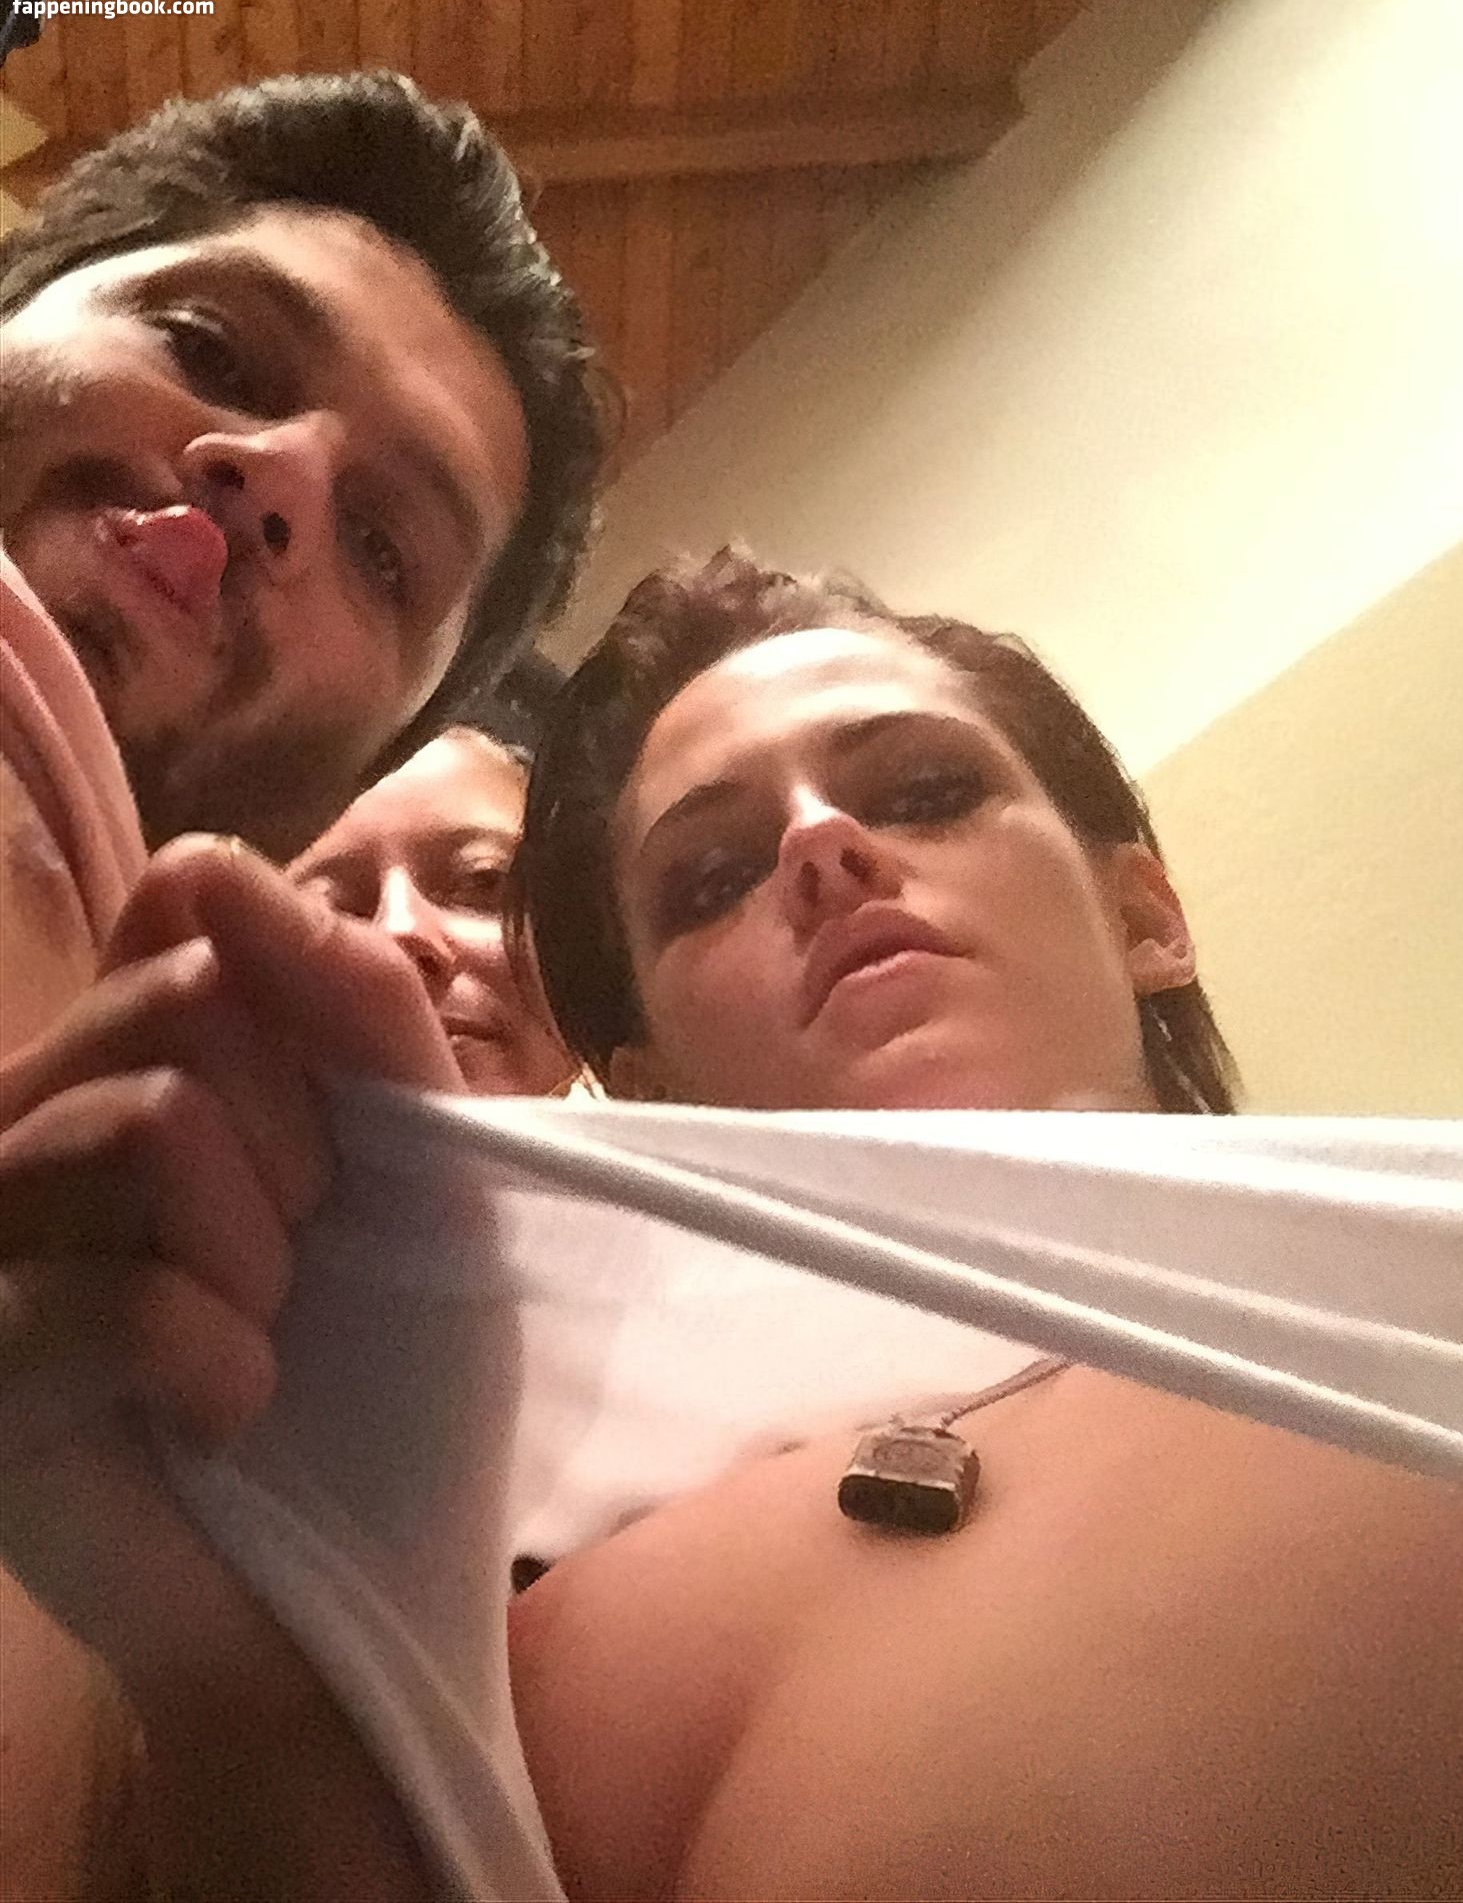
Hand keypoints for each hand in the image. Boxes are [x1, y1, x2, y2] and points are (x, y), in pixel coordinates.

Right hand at [1, 833, 462, 1440]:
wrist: (352, 1587)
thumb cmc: (392, 1366)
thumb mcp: (428, 1158)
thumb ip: (357, 1005)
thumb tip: (222, 869)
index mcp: (125, 1050)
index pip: (188, 896)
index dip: (302, 997)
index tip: (344, 1130)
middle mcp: (17, 1113)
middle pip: (184, 1005)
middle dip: (304, 1154)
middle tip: (299, 1268)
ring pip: (148, 1128)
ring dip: (264, 1267)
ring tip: (260, 1342)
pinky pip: (114, 1296)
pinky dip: (222, 1368)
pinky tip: (222, 1420)